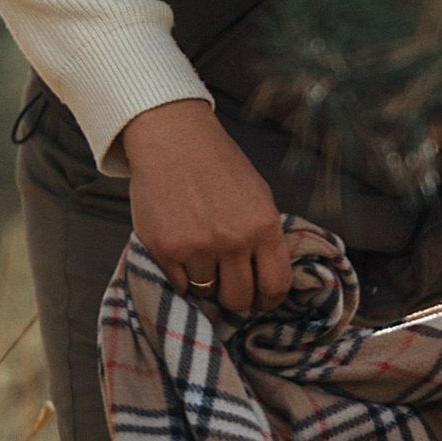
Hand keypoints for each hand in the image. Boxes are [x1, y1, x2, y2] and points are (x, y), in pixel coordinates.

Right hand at [119, 98, 293, 311]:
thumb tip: (267, 279)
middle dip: (236, 298)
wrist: (172, 139)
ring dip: (205, 282)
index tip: (262, 301)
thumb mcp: (258, 196)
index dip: (269, 301)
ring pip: (206, 293)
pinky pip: (179, 284)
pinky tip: (182, 253)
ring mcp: (197, 246)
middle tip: (229, 288)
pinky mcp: (165, 249)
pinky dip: (181, 276)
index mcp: (263, 226)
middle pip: (239, 299)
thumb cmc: (217, 165)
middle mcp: (233, 240)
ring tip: (201, 257)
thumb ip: (264, 237)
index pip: (276, 285)